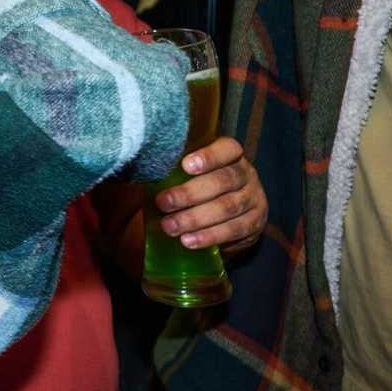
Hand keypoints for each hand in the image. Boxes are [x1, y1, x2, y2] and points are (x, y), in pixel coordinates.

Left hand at [151, 135, 266, 251]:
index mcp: (231, 155)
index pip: (228, 149)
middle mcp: (247, 174)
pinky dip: (209, 236)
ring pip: (227, 207)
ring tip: (170, 227)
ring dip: (195, 219)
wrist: (233, 215)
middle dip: (189, 193)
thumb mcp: (192, 174)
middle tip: (163, 203)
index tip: (185, 165)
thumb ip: (173, 170)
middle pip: (223, 180)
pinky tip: (189, 241)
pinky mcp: (256, 223)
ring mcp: (254, 198)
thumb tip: (136, 171)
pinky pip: (234, 230)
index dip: (209, 156)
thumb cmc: (201, 186)